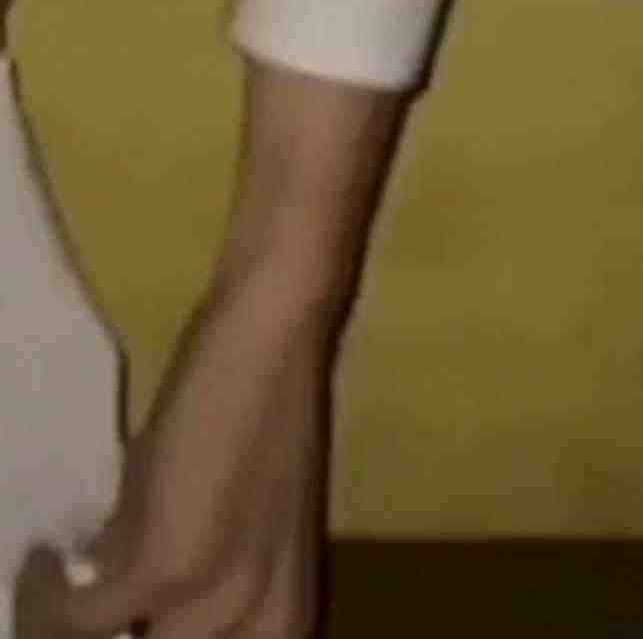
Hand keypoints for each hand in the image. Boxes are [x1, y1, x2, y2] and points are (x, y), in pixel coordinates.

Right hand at [22, 275, 341, 638]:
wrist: (271, 344)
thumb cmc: (249, 425)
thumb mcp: (220, 532)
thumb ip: (173, 584)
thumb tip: (108, 609)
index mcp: (287, 622)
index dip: (143, 638)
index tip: (107, 622)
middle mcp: (267, 626)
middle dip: (95, 638)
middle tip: (66, 612)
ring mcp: (225, 602)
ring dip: (64, 628)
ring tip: (47, 593)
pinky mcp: (174, 569)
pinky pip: (82, 620)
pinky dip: (48, 597)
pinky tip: (45, 562)